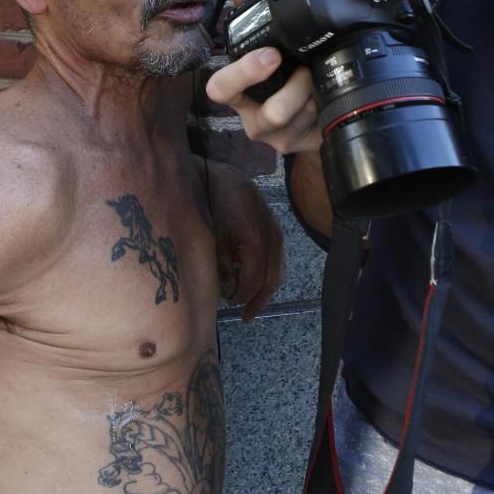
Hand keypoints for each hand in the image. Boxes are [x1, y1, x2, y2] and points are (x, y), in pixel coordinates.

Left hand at [203, 161, 285, 321]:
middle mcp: (272, 239)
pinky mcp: (276, 228)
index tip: (229, 303)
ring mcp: (277, 233)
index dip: (242, 297)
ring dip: (266, 289)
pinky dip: (270, 273)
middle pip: (271, 281)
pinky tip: (257, 279)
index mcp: (256, 243)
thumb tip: (227, 291)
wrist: (224, 177)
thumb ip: (223, 268)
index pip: (254, 282)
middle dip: (258, 300)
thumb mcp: (214, 239)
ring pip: (278, 271)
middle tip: (246, 315)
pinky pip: (278, 259)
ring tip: (253, 303)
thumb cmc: (215, 205)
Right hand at [206, 0, 321, 156]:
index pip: (220, 89)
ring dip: (315, 94)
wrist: (305, 115)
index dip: (243, 72)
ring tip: (321, 77)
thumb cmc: (282, 75)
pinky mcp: (303, 146)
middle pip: (270, 114)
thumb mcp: (267, 47)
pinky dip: (327, 106)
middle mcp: (254, 119)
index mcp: (239, 93)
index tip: (271, 54)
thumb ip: (253, 17)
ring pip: (302, 121)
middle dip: (296, 88)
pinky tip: (328, 95)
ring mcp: (279, 137)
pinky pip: (318, 128)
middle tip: (307, 68)